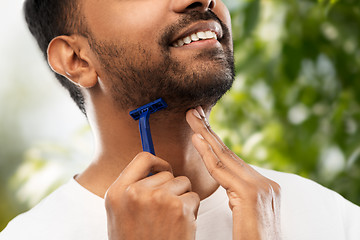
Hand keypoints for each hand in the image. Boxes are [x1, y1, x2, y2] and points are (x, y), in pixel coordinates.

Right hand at [105, 152, 199, 239]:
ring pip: (183, 183)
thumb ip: (132, 187)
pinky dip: (191, 210)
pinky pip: (194, 197)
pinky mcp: (178, 209)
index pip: (143, 158)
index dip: (157, 162)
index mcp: (117, 192)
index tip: (163, 170)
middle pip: (166, 172)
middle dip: (171, 187)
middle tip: (164, 210)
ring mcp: (158, 199)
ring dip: (182, 198)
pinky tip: (179, 226)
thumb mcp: (121, 213)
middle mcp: (136, 192)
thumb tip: (154, 164)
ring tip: (170, 219)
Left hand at [186, 107, 280, 239]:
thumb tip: (229, 188)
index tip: (201, 127)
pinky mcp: (250, 194)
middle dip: (209, 131)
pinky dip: (207, 154)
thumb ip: (239, 195)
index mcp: (262, 185)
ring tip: (192, 118)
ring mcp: (259, 186)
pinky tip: (197, 139)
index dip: (215, 141)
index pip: (233, 159)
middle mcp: (263, 182)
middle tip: (195, 112)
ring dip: (205, 135)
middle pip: (229, 152)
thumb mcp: (245, 212)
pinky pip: (222, 171)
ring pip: (225, 156)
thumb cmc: (253, 239)